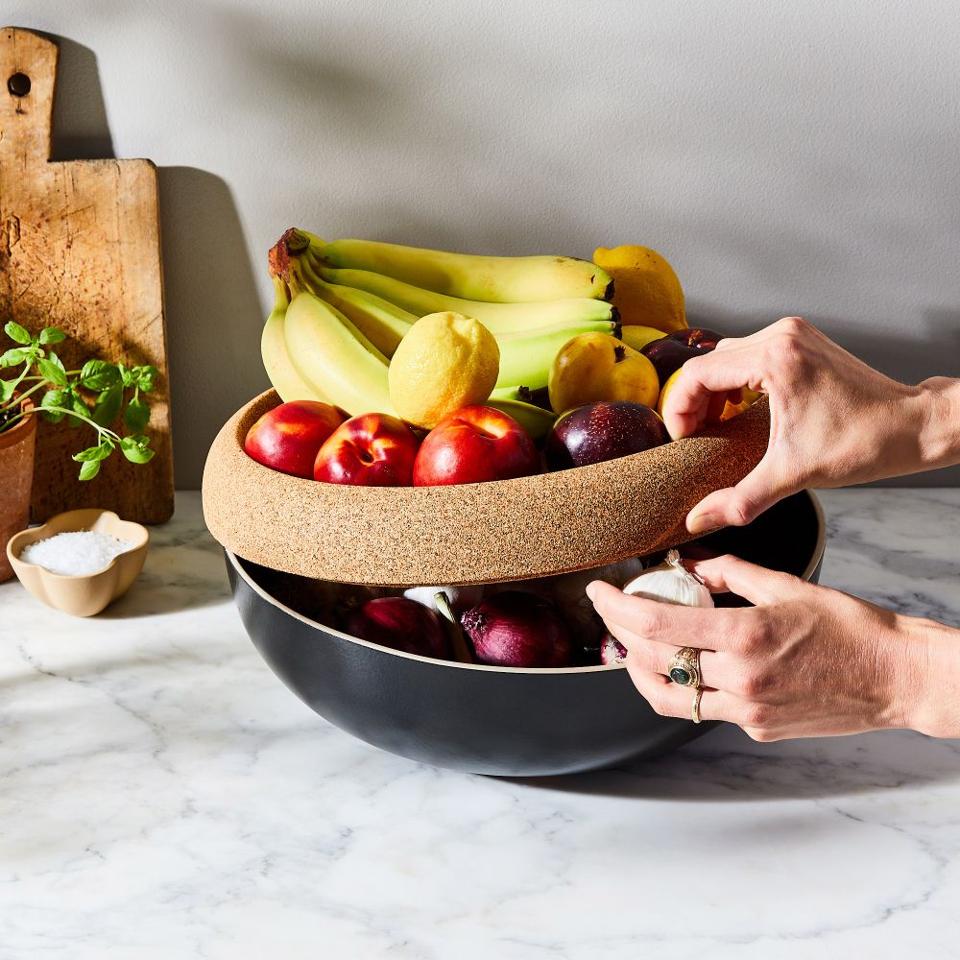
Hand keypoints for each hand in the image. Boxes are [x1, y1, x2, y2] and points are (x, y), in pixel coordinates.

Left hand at [587, 554, 951, 740]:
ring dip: (640, 671)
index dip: (616, 607)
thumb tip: (690, 566)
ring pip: (669, 697)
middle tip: (610, 613)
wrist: (893, 677)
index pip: (656, 624)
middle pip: (652, 662)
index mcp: (743, 637)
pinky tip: (685, 665)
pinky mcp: (756, 728)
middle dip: (620, 634)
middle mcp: (739, 680)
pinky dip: (685, 685)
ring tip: (631, 646)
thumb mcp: (786, 584)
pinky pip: (705, 709)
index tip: (598, 592)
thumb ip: (729, 573)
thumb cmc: (848, 627)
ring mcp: (747, 711)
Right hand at [662, 317, 935, 533]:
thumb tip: (698, 520)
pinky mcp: (801, 340)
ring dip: (714, 390)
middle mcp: (780, 336)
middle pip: (709, 362)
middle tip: (697, 436)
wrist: (911, 426)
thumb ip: (739, 499)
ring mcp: (792, 334)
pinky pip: (749, 354)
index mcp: (774, 359)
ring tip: (716, 425)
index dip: (679, 408)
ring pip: (727, 356)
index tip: (684, 438)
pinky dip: (736, 380)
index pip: (698, 373)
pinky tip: (741, 410)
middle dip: (694, 401)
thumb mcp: (792, 474)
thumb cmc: (862, 443)